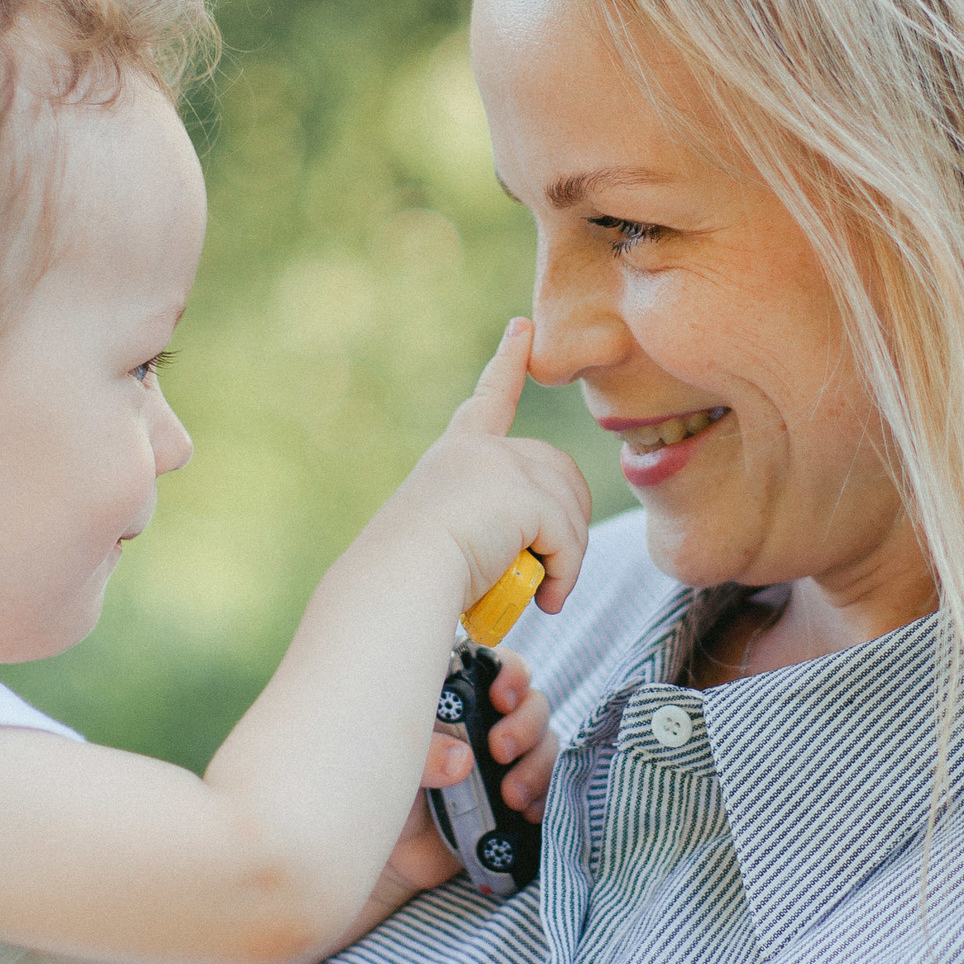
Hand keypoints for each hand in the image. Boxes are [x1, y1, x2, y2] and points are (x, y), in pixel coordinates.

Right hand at [359, 319, 592, 617]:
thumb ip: (475, 554)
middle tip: (550, 575)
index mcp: (453, 458)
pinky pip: (568, 534)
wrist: (394, 587)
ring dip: (567, 553)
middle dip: (566, 522)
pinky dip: (567, 571)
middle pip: (557, 471)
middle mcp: (476, 451)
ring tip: (545, 594)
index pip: (488, 400)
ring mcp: (500, 465)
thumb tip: (508, 635)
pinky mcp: (521, 491)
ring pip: (569, 504)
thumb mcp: (440, 560)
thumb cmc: (402, 596)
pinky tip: (549, 600)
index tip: (522, 327)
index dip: (507, 363)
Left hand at [395, 649, 557, 891]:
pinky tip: (527, 813)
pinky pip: (549, 786)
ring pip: (546, 743)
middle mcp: (486, 723)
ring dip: (536, 766)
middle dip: (525, 724)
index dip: (508, 671)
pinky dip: (545, 797)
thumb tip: (463, 760)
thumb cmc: (382, 792)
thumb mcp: (392, 767)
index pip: (494, 665)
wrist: (391, 855)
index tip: (501, 697)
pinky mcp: (518, 796)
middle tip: (500, 751)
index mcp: (455, 701)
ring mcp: (506, 761)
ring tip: (511, 797)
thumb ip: (423, 755)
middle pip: (530, 701)